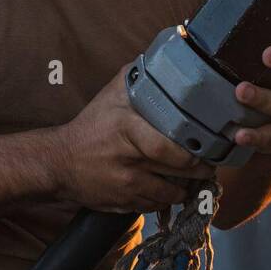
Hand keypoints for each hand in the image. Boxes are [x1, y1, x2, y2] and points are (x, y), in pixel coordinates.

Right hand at [49, 64, 215, 213]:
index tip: (205, 149)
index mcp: (126, 129)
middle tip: (210, 162)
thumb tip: (167, 64)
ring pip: (171, 193)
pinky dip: (168, 198)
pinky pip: (157, 205)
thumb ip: (138, 78)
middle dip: (200, 170)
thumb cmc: (92, 125)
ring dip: (187, 187)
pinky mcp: (123, 203)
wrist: (60, 161)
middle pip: (178, 172)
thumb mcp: (111, 95)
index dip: (191, 154)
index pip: (166, 148)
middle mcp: (127, 160)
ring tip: (194, 177)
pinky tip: (171, 187)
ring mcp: (126, 185)